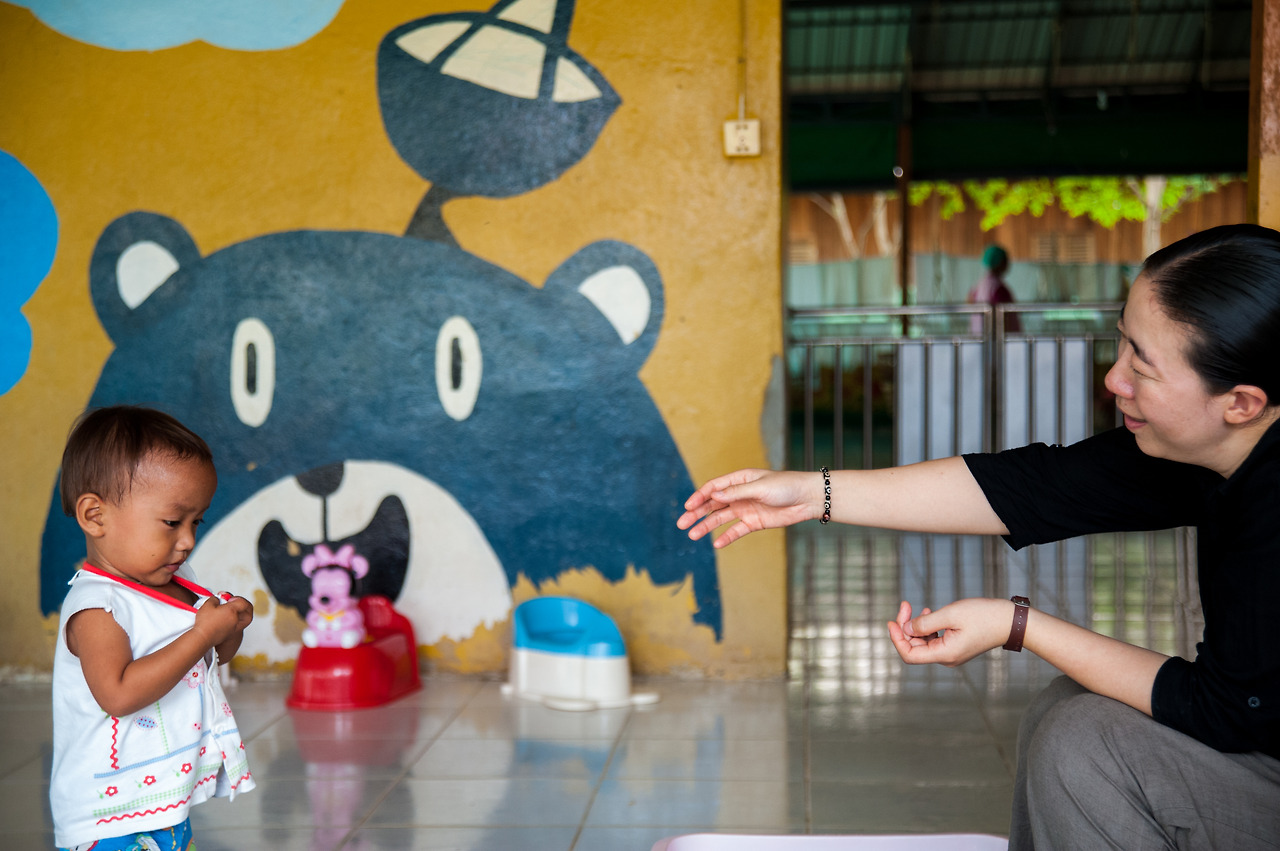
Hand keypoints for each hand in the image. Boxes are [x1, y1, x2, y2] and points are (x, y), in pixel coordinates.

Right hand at [193, 595, 253, 646]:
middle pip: (248, 612)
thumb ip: (215, 599)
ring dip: (240, 614)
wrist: (202, 638)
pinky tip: (224, 619)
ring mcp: (234, 628)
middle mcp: (236, 620)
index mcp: (232, 611)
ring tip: (231, 611)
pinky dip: (234, 621)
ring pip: (244, 620)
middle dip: (245, 606)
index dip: (236, 598)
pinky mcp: (229, 634)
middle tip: (236, 603)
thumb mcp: (207, 605)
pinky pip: (238, 626)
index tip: (227, 598)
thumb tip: (218, 600)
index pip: (242, 602)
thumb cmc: (204, 622)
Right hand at [677, 469, 820, 547]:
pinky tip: (716, 543)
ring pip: (721, 518)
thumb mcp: (760, 487)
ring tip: (692, 535)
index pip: (713, 488)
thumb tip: (713, 495)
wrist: (808, 499)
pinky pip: (736, 530)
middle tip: (682, 523)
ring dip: (706, 526)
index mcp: (739, 480)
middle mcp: (740, 494)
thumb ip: (736, 493)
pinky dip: (726, 536)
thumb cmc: (786, 486)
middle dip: (697, 513)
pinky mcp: (754, 522)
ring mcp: (746, 508)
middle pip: (713, 504)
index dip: (699, 496)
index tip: (688, 507)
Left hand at [886, 598, 1012, 667]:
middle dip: (905, 626)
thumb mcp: (951, 615)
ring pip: (923, 642)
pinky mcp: (956, 646)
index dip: (896, 639)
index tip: (891, 621)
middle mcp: (946, 658)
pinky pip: (934, 639)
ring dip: (915, 625)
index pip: (909, 655)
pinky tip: (928, 613)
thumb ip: (926, 623)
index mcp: (944, 654)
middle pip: (914, 646)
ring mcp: (951, 653)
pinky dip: (927, 627)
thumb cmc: (983, 616)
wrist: (1011, 621)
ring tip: (916, 607)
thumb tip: (906, 629)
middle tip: (906, 604)